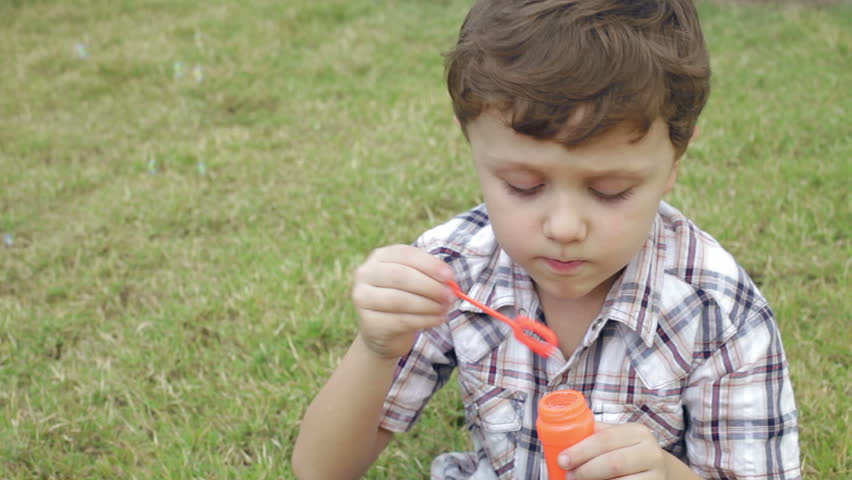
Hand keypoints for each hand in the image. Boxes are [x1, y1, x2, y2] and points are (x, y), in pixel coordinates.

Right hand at [351, 244, 454, 358]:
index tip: (450, 276)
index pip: (405, 254)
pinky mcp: (368, 322)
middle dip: (430, 286)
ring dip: (428, 305)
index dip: (429, 264)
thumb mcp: (416, 281)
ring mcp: (363, 298)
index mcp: (380, 257)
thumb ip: (430, 276)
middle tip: (450, 296)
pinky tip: (438, 320)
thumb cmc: (404, 298)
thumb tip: (450, 282)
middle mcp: (366, 274)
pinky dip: (424, 320)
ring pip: (400, 300)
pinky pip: (401, 320)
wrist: (384, 331)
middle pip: (400, 275)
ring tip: (445, 309)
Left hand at [557, 422, 668, 479]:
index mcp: (638, 432)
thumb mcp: (615, 437)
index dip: (581, 451)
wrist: (656, 470)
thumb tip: (561, 436)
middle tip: (569, 476)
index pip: (605, 439)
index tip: (562, 460)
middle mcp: (651, 453)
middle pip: (613, 463)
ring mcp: (656, 476)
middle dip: (586, 470)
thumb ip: (593, 434)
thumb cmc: (626, 451)